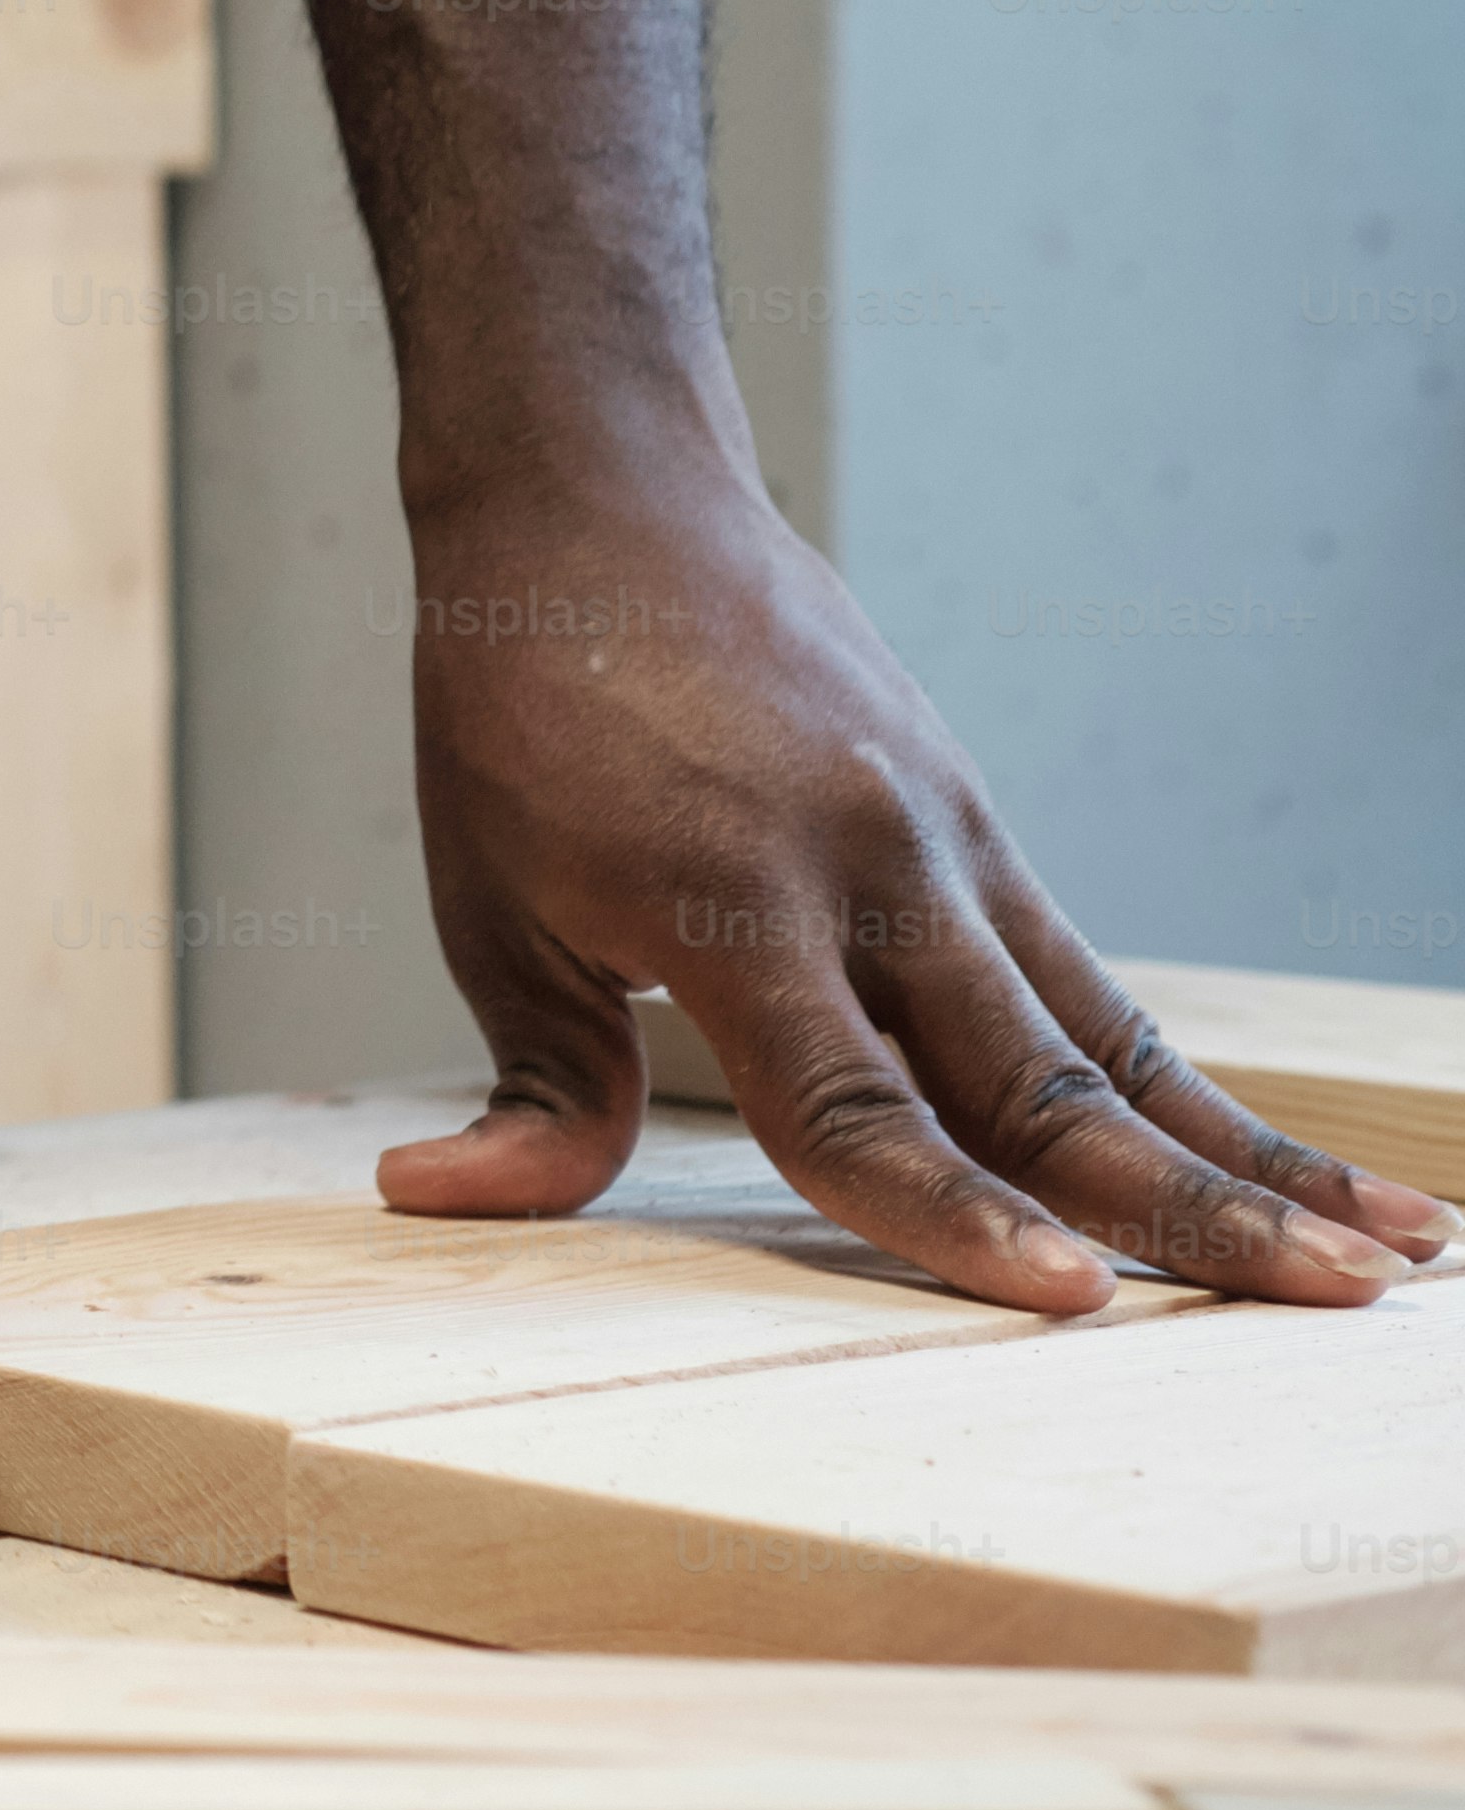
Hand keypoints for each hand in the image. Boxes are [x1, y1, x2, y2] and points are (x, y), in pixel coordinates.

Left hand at [377, 461, 1456, 1305]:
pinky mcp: (979, 829)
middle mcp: (868, 874)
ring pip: (1110, 1040)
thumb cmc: (520, 714)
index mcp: (726, 903)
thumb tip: (441, 1199)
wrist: (598, 504)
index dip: (949, 1210)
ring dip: (1250, 1157)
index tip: (1064, 1296)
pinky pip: (1094, 983)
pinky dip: (1194, 1080)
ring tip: (1389, 1259)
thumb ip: (525, 1080)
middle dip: (1184, 1208)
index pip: (851, 1100)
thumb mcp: (485, 900)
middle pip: (1035, 1080)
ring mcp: (945, 847)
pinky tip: (1295, 1159)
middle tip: (1322, 1305)